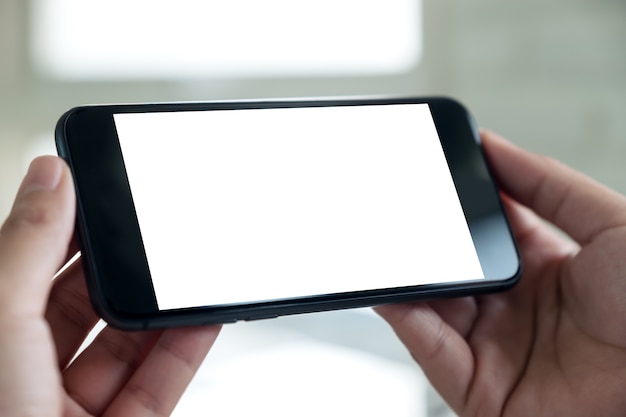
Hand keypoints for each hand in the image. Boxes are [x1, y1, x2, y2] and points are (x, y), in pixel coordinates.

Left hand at [0, 156, 219, 416]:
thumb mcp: (0, 325)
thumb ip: (29, 248)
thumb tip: (50, 176)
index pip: (27, 269)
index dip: (61, 228)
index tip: (96, 190)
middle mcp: (22, 373)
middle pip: (80, 304)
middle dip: (120, 265)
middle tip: (151, 225)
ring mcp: (71, 407)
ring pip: (125, 344)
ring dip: (160, 307)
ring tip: (187, 267)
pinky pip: (159, 381)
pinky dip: (185, 347)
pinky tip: (203, 317)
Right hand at [377, 131, 625, 415]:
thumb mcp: (611, 225)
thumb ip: (548, 184)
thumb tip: (493, 146)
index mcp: (544, 269)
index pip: (484, 230)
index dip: (457, 205)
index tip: (431, 175)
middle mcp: (515, 309)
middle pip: (451, 270)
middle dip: (422, 243)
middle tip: (397, 213)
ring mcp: (495, 349)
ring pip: (431, 309)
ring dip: (405, 280)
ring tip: (384, 249)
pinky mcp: (480, 390)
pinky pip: (432, 352)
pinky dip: (405, 322)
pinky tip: (391, 293)